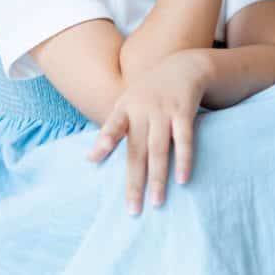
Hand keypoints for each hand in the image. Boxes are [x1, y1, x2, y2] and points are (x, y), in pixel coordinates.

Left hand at [87, 50, 210, 215]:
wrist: (183, 66)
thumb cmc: (149, 92)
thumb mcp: (126, 103)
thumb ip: (111, 130)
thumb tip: (89, 159)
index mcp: (125, 107)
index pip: (113, 125)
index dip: (105, 140)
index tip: (95, 158)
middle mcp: (143, 109)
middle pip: (137, 149)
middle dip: (134, 180)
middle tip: (133, 208)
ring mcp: (164, 110)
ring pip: (159, 148)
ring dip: (158, 177)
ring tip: (156, 201)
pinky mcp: (184, 112)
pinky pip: (184, 139)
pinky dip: (184, 159)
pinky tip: (182, 179)